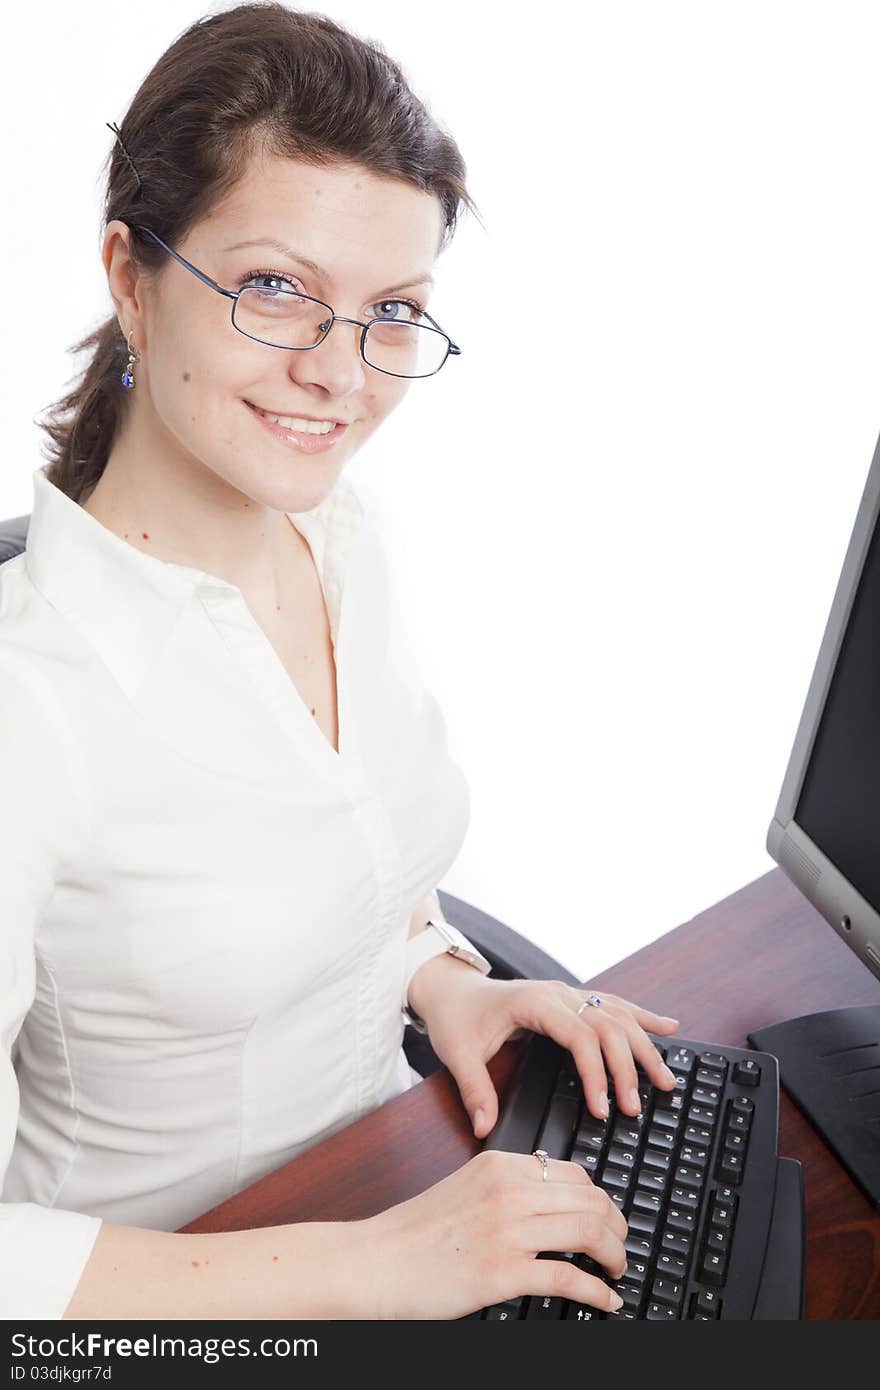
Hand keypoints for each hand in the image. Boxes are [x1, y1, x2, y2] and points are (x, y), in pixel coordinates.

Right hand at [353, 1148, 628, 1318]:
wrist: (375, 1262)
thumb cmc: (414, 1233)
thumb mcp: (465, 1187)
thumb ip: (506, 1187)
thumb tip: (549, 1203)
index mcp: (500, 1166)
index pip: (574, 1173)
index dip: (601, 1199)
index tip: (607, 1218)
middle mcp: (508, 1191)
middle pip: (591, 1199)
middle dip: (617, 1226)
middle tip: (620, 1247)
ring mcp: (507, 1230)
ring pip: (589, 1230)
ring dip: (615, 1255)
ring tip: (616, 1271)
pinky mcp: (502, 1272)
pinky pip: (569, 1277)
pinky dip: (598, 1291)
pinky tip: (605, 1301)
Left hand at [408, 959, 680, 1138]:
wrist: (452, 987)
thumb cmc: (457, 1017)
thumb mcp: (458, 1054)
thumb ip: (474, 1090)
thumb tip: (486, 1128)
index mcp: (534, 1003)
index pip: (578, 1035)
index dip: (595, 1071)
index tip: (602, 1107)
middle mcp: (558, 994)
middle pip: (607, 1025)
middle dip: (626, 1067)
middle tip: (636, 1107)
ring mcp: (568, 993)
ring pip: (617, 1014)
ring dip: (644, 1045)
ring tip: (665, 1079)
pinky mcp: (572, 999)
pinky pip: (614, 1004)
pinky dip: (643, 1017)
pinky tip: (669, 1028)